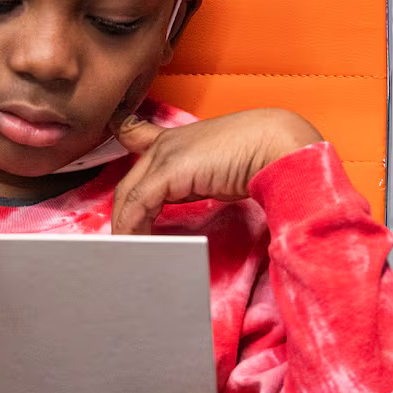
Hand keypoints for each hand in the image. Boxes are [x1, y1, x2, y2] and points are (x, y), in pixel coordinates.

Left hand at [110, 109, 321, 234]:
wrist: (276, 143)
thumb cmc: (259, 157)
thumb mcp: (217, 170)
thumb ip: (196, 183)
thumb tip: (191, 202)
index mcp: (176, 140)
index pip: (133, 140)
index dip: (123, 164)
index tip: (116, 191)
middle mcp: (164, 144)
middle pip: (127, 186)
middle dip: (121, 216)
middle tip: (119, 245)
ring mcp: (163, 154)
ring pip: (128, 196)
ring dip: (124, 227)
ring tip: (125, 252)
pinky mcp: (168, 170)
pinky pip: (139, 204)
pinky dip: (133, 227)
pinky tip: (135, 245)